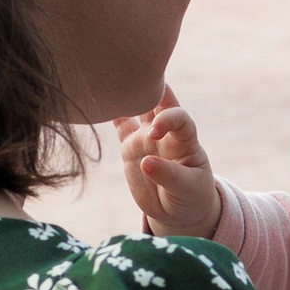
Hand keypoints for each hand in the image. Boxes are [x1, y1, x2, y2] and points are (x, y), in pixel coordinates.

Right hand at [118, 85, 223, 238]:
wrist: (176, 207)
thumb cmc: (190, 195)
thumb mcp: (186, 188)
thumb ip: (168, 175)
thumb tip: (146, 162)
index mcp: (184, 139)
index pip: (178, 117)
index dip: (166, 118)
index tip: (153, 133)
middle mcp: (165, 132)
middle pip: (159, 100)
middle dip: (149, 87)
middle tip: (132, 83)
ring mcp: (145, 137)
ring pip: (137, 108)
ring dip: (128, 94)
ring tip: (111, 82)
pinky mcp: (130, 147)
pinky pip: (120, 125)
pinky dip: (111, 112)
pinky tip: (100, 100)